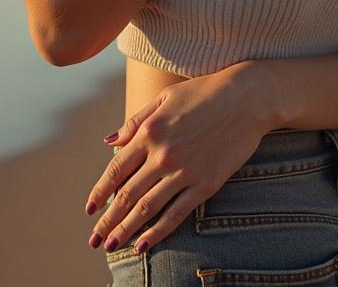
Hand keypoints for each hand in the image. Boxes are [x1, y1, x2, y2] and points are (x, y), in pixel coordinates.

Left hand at [84, 64, 269, 254]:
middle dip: (108, 220)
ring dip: (126, 229)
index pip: (116, 169)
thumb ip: (136, 121)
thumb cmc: (205, 92)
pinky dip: (158, 232)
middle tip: (95, 239)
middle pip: (127, 195)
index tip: (89, 209)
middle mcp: (163, 154)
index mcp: (151, 131)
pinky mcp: (206, 184)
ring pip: (148, 208)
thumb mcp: (166, 98)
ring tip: (112, 245)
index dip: (100, 192)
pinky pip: (177, 213)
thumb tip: (109, 141)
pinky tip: (144, 244)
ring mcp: (184, 171)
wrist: (247, 97)